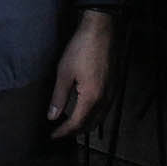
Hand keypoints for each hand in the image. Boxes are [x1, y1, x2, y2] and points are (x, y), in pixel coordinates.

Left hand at [47, 10, 112, 137]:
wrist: (101, 30)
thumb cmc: (82, 48)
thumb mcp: (64, 72)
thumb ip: (58, 97)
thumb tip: (52, 116)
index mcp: (92, 97)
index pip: (77, 124)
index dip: (64, 132)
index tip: (53, 135)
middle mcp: (105, 98)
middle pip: (91, 124)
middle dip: (76, 131)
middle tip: (61, 132)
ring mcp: (112, 92)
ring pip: (100, 117)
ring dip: (86, 124)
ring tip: (71, 124)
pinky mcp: (114, 85)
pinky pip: (105, 108)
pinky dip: (94, 114)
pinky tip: (85, 109)